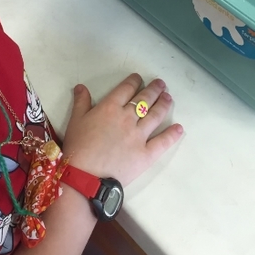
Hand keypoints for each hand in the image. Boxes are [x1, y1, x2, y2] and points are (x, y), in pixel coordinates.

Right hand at [61, 74, 182, 187]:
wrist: (85, 177)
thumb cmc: (78, 147)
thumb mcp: (75, 121)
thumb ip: (81, 102)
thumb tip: (81, 87)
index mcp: (109, 107)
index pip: (126, 89)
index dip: (134, 81)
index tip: (139, 78)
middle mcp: (127, 118)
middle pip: (144, 99)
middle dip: (154, 89)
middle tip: (161, 84)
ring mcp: (139, 136)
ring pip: (155, 115)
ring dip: (163, 104)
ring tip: (168, 97)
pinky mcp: (146, 154)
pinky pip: (162, 142)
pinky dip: (172, 134)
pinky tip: (179, 128)